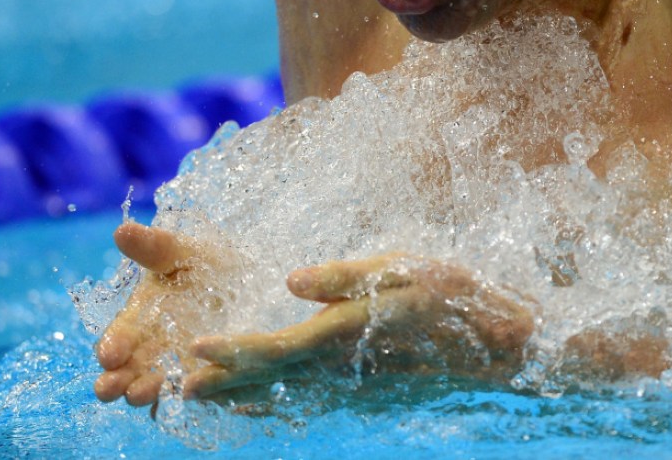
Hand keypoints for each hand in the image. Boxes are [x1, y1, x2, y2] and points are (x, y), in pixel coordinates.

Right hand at [93, 223, 219, 406]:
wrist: (255, 278)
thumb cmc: (209, 263)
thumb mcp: (184, 252)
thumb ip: (155, 247)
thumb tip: (121, 230)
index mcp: (141, 316)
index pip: (120, 335)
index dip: (112, 345)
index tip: (109, 354)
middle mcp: (153, 345)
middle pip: (127, 369)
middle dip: (117, 380)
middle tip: (111, 389)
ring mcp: (178, 363)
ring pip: (154, 384)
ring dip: (146, 391)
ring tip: (143, 393)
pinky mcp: (205, 377)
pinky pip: (192, 391)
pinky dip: (186, 395)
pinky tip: (185, 396)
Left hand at [183, 253, 533, 401]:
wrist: (499, 345)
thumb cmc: (454, 297)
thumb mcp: (403, 269)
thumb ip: (345, 277)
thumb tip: (293, 282)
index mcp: (347, 336)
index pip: (278, 349)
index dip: (234, 351)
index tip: (194, 350)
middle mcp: (344, 369)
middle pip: (271, 379)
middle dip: (221, 383)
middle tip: (172, 389)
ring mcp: (355, 385)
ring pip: (284, 393)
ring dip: (239, 395)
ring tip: (196, 397)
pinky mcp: (365, 389)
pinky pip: (308, 397)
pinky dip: (273, 399)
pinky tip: (256, 401)